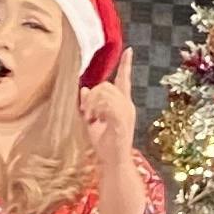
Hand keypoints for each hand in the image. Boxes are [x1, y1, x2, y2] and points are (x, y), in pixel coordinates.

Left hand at [80, 43, 136, 171]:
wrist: (114, 162)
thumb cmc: (104, 144)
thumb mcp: (92, 121)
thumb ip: (89, 104)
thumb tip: (84, 89)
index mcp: (122, 104)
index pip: (125, 80)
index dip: (126, 65)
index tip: (130, 50)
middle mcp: (127, 105)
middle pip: (106, 85)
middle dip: (92, 95)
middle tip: (86, 112)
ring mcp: (126, 112)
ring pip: (105, 92)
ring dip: (92, 103)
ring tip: (90, 117)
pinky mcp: (122, 120)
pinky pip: (107, 104)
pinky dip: (96, 109)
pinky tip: (94, 119)